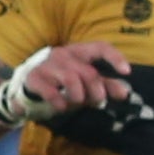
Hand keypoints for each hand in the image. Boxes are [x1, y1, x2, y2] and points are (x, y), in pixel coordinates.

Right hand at [0, 42, 130, 125]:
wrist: (27, 89)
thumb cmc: (61, 84)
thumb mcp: (85, 84)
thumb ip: (105, 86)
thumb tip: (125, 92)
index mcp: (78, 52)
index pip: (100, 47)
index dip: (114, 57)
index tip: (126, 71)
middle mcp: (63, 54)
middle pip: (88, 72)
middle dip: (96, 91)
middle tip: (96, 102)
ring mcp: (46, 65)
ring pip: (71, 79)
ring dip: (78, 97)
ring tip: (77, 103)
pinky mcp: (33, 78)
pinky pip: (51, 91)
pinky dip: (60, 103)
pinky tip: (61, 107)